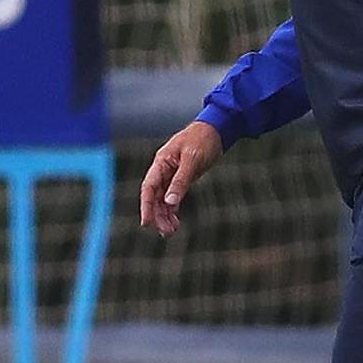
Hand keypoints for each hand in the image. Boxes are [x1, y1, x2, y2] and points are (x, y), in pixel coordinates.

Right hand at [140, 121, 223, 237]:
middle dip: (158, 215)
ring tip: (170, 231)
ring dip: (165, 215)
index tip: (146, 223)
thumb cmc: (203, 140)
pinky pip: (173, 196)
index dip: (146, 206)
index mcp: (161, 162)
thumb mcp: (192, 160)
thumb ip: (181, 181)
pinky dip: (173, 209)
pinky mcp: (182, 178)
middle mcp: (163, 169)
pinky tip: (175, 221)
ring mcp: (172, 174)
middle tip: (165, 232)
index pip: (148, 187)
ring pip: (163, 198)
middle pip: (154, 196)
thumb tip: (170, 202)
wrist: (217, 130)